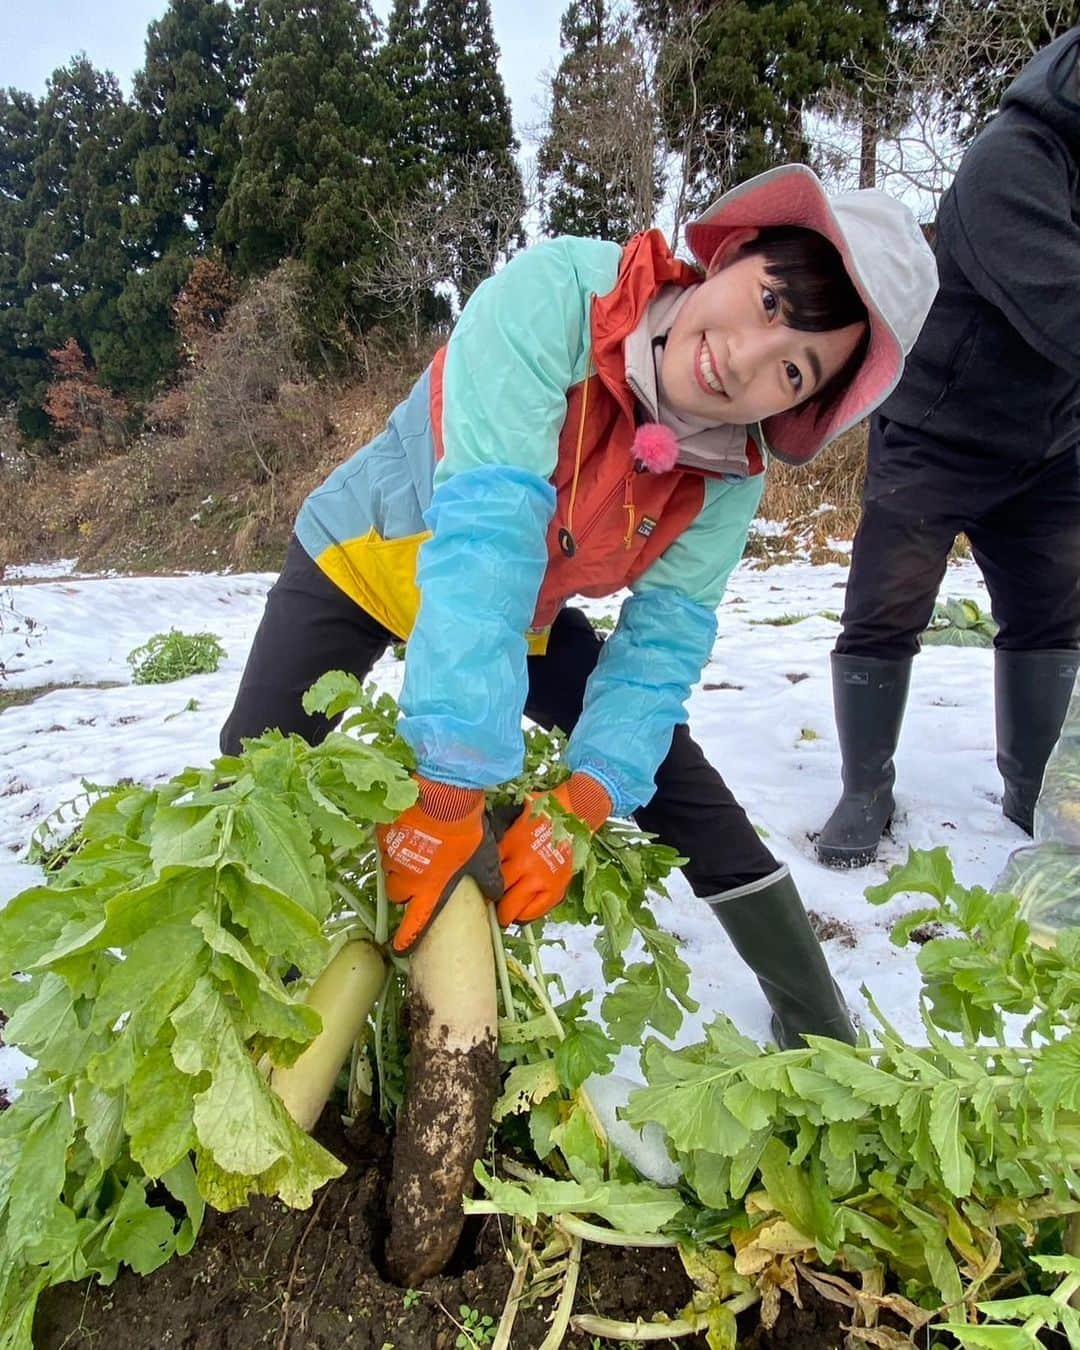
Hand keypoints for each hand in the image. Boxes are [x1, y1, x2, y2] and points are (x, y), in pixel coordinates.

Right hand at [376, 775, 502, 952]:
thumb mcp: (484, 858)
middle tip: (419, 879)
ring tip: (417, 852)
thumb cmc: (465, 831)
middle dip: (405, 891)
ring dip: (400, 867)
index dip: (407, 938)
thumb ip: (489, 880)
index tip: (400, 948)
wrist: (444, 796)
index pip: (415, 923)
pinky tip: (409, 832)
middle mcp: (406, 878)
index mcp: (430, 889)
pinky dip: (396, 843)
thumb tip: (495, 893)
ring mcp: (393, 856)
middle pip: (397, 895)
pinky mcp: (385, 834)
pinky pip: (387, 845)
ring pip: (390, 870)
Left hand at [496, 773, 611, 926]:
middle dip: (493, 903)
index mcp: (514, 849)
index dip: (483, 886)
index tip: (482, 890)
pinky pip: (538, 910)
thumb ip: (501, 847)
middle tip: (490, 906)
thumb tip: (485, 862)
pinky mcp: (557, 889)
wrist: (573, 815)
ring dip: (509, 913)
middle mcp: (527, 867)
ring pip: (517, 908)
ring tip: (505, 913)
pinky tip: (522, 913)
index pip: (491, 875)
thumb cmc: (542, 816)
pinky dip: (527, 914)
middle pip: (501, 896)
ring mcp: (543, 880)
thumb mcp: (513, 827)